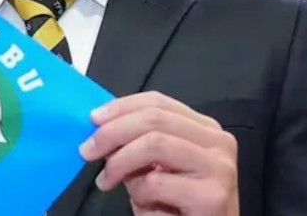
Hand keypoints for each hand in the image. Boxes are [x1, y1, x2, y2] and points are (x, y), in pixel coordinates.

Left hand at [80, 91, 238, 215]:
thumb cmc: (178, 208)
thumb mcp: (156, 167)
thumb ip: (138, 143)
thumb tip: (102, 126)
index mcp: (205, 129)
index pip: (158, 102)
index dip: (122, 107)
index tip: (93, 119)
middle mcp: (219, 142)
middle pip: (155, 118)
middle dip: (113, 132)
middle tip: (87, 151)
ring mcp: (219, 167)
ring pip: (154, 143)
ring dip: (120, 162)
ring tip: (106, 181)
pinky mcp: (212, 196)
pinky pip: (157, 182)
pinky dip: (138, 194)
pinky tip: (143, 208)